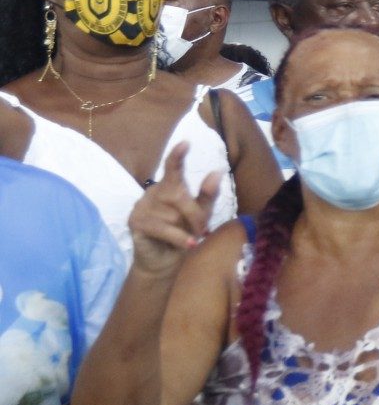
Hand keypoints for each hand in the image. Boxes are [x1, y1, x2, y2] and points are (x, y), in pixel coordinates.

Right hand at [127, 143, 219, 277]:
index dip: (177, 156)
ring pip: (173, 214)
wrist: (164, 261)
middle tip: (203, 230)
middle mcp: (152, 192)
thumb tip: (217, 172)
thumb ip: (207, 196)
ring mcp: (141, 206)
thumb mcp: (200, 215)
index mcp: (168, 187)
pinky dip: (180, 238)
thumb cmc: (183, 234)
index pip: (172, 169)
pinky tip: (189, 244)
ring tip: (188, 238)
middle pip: (180, 196)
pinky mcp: (135, 222)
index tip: (186, 143)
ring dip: (187, 229)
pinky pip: (164, 228)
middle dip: (196, 215)